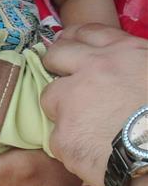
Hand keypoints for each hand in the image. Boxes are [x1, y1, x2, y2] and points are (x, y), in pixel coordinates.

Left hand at [41, 24, 147, 185]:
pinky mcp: (62, 135)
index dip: (75, 37)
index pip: (89, 33)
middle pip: (57, 55)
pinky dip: (71, 144)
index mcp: (124, 53)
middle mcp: (92, 70)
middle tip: (59, 74)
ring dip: (61, 108)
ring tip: (83, 123)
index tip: (68, 42)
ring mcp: (71, 102)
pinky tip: (90, 152)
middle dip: (54, 63)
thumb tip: (123, 67)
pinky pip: (58, 137)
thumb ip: (134, 65)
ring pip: (50, 96)